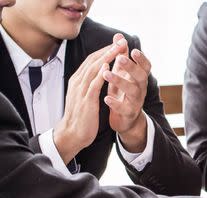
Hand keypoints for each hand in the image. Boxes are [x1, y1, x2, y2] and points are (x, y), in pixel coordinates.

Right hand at [53, 40, 127, 163]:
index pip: (92, 61)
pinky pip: (93, 85)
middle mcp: (78, 82)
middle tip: (121, 40)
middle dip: (108, 50)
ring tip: (118, 48)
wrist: (72, 134)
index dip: (105, 50)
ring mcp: (81, 91)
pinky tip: (107, 67)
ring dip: (106, 58)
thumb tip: (100, 71)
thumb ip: (91, 83)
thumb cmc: (81, 115)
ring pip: (93, 69)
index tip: (117, 43)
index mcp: (78, 80)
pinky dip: (100, 75)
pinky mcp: (86, 101)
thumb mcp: (85, 95)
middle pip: (93, 61)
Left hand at [103, 33, 151, 152]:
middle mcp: (141, 88)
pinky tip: (106, 98)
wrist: (126, 119)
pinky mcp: (128, 113)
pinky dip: (115, 103)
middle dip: (131, 67)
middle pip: (140, 76)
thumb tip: (118, 36)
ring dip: (120, 81)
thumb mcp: (123, 73)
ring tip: (106, 73)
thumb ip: (121, 55)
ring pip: (132, 91)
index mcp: (139, 78)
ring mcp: (136, 101)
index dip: (141, 59)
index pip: (145, 66)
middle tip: (119, 57)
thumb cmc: (123, 92)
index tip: (133, 50)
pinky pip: (124, 108)